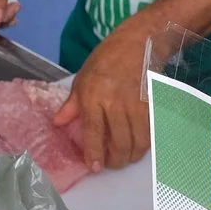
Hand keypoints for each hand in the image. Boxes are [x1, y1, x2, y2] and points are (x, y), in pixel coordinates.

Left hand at [53, 24, 151, 170]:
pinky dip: (144, 144)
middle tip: (110, 163)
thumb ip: (72, 105)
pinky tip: (138, 144)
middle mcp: (115, 104)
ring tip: (125, 157)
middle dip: (115, 161)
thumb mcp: (83, 78)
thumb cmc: (107, 58)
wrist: (139, 42)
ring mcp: (136, 105)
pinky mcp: (152, 105)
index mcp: (94, 97)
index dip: (95, 154)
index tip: (95, 167)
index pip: (94, 133)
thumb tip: (58, 123)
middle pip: (119, 144)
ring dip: (131, 156)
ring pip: (137, 143)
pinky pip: (150, 133)